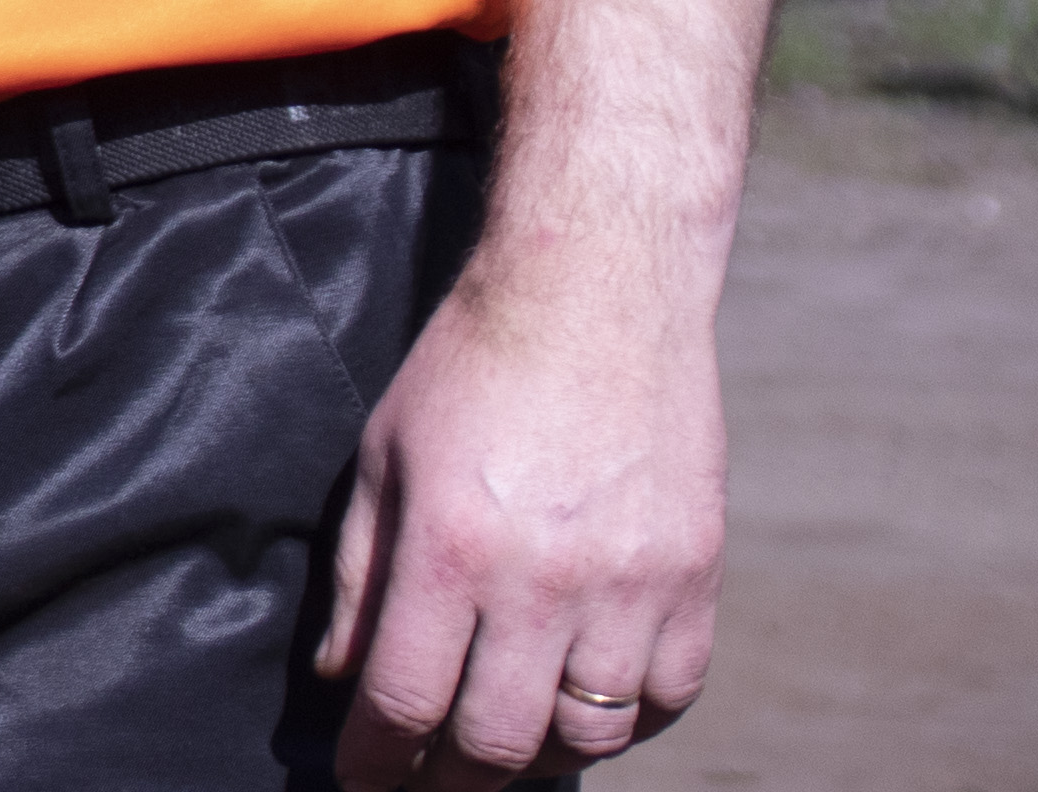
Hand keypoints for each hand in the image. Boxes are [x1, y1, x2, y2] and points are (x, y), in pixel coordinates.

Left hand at [319, 239, 726, 785]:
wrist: (595, 295)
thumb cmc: (470, 369)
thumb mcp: (384, 458)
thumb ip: (360, 574)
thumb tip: (342, 675)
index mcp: (453, 547)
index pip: (407, 698)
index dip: (379, 758)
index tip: (364, 777)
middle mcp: (546, 579)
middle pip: (498, 738)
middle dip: (450, 779)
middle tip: (427, 782)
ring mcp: (632, 584)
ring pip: (589, 733)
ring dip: (537, 755)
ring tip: (502, 747)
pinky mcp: (695, 577)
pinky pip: (669, 695)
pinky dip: (626, 723)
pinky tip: (587, 711)